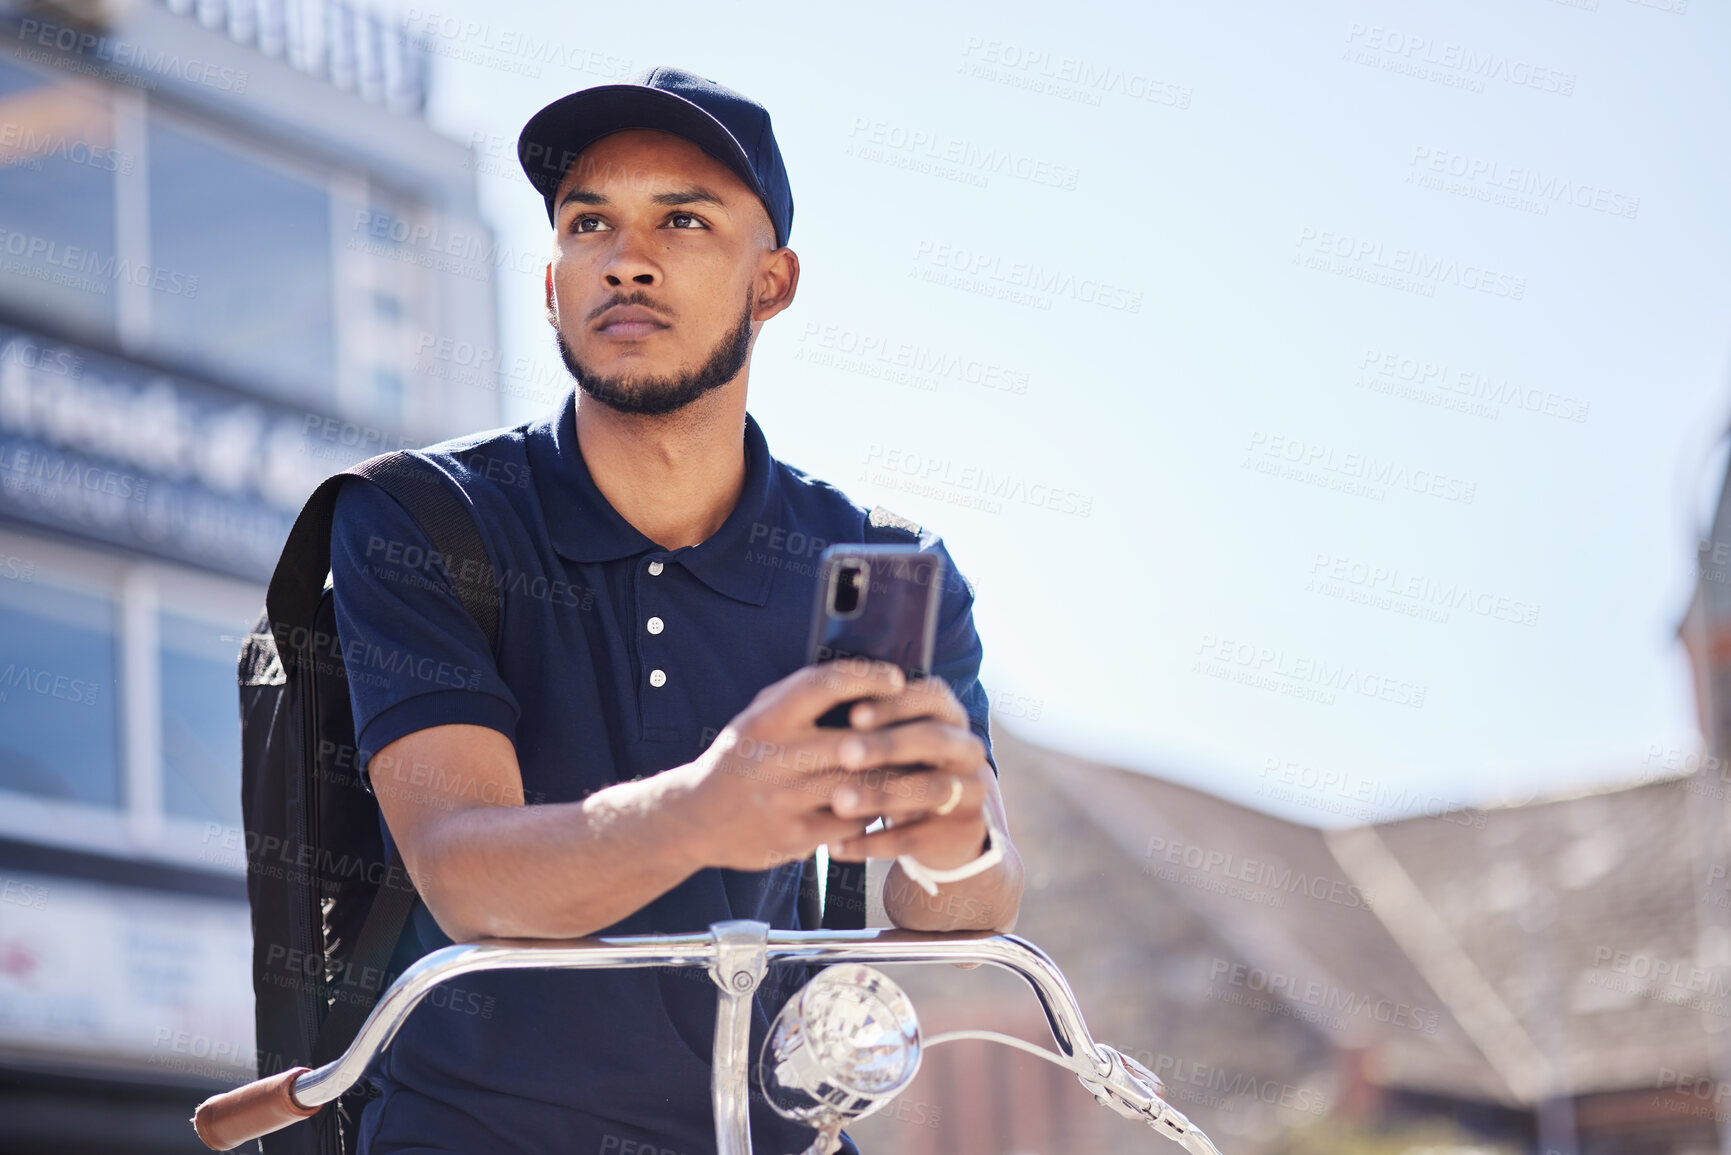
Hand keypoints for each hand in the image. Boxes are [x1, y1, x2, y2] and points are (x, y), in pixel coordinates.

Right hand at [679, 659, 909, 871]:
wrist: (695, 816)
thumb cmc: (742, 756)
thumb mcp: (758, 717)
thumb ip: (801, 697)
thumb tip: (866, 675)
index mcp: (765, 719)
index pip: (823, 685)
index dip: (867, 678)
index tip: (896, 679)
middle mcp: (772, 758)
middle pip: (853, 743)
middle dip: (895, 738)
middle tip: (925, 731)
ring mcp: (782, 801)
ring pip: (859, 787)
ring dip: (896, 778)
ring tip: (919, 767)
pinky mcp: (792, 837)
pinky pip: (851, 823)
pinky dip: (875, 811)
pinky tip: (889, 802)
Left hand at [824, 676, 989, 869]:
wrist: (944, 825)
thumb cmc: (904, 767)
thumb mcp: (896, 739)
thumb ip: (872, 722)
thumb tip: (821, 702)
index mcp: (951, 716)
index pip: (932, 696)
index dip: (894, 705)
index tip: (853, 715)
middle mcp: (967, 750)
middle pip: (933, 739)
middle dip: (887, 744)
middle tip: (845, 753)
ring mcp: (969, 792)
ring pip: (929, 790)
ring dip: (881, 794)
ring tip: (838, 802)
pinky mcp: (958, 832)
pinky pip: (915, 838)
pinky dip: (873, 843)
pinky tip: (837, 847)